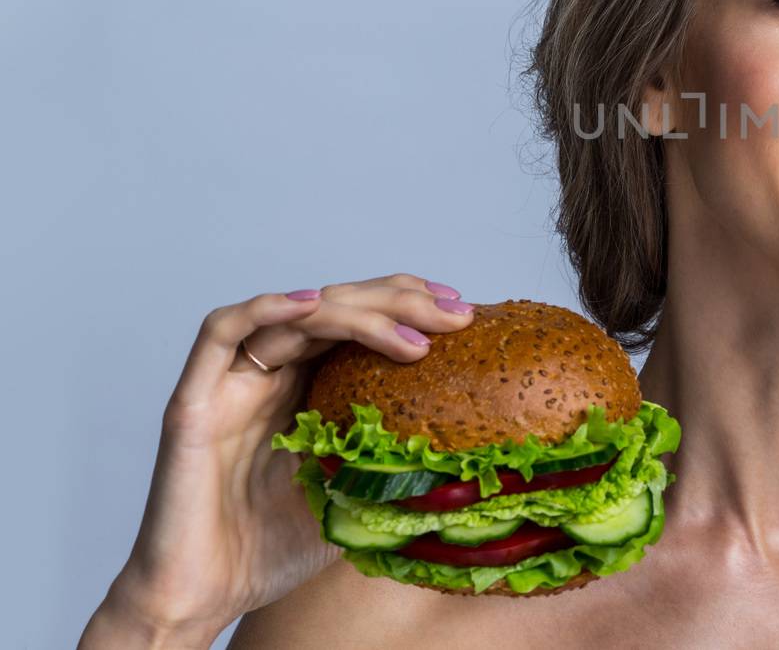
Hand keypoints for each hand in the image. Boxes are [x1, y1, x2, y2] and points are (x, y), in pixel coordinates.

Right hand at [81, 274, 475, 646]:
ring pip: (294, 314)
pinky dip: (265, 308)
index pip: (361, 321)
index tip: (462, 311)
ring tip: (414, 334)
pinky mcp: (194, 401)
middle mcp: (272, 375)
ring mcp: (232, 384)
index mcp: (309, 388)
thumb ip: (393, 461)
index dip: (410, 305)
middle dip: (401, 301)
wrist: (202, 596)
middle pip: (337, 306)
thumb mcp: (357, 494)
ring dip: (358, 312)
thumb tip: (465, 449)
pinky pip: (219, 334)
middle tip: (456, 314)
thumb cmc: (271, 550)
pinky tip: (313, 304)